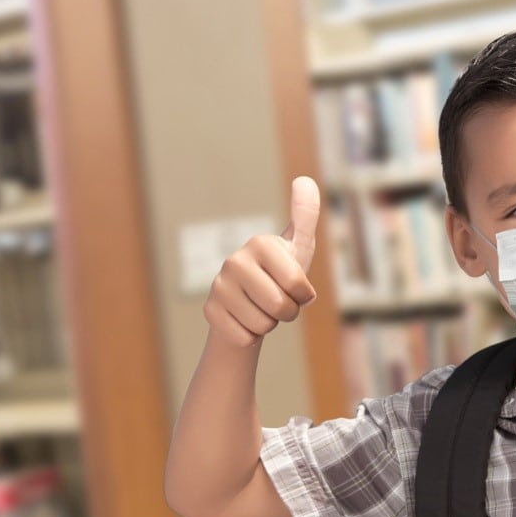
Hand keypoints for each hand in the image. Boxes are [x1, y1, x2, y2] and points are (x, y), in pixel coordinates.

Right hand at [203, 176, 320, 346]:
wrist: (251, 303)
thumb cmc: (281, 273)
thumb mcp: (298, 246)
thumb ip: (305, 215)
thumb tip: (305, 179)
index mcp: (261, 243)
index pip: (298, 285)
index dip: (304, 296)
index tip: (298, 289)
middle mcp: (235, 260)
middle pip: (280, 306)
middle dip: (288, 312)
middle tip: (281, 302)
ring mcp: (219, 285)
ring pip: (262, 324)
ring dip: (270, 323)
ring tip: (263, 308)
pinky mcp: (209, 311)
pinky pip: (244, 337)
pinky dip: (251, 336)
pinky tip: (246, 319)